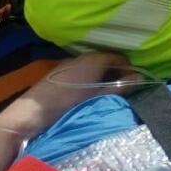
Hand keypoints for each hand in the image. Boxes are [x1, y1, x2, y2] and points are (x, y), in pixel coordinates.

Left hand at [0, 51, 133, 137]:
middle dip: (116, 73)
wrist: (31, 113)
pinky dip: (91, 79)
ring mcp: (70, 64)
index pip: (120, 57)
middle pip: (107, 61)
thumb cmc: (67, 103)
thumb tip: (139, 78)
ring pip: (94, 67)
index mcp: (94, 59)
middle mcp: (83, 57)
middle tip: (122, 90)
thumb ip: (120, 87)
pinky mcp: (60, 73)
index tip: (134, 83)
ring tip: (106, 94)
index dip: (129, 69)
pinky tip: (89, 94)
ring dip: (103, 77)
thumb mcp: (98, 96)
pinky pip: (83, 72)